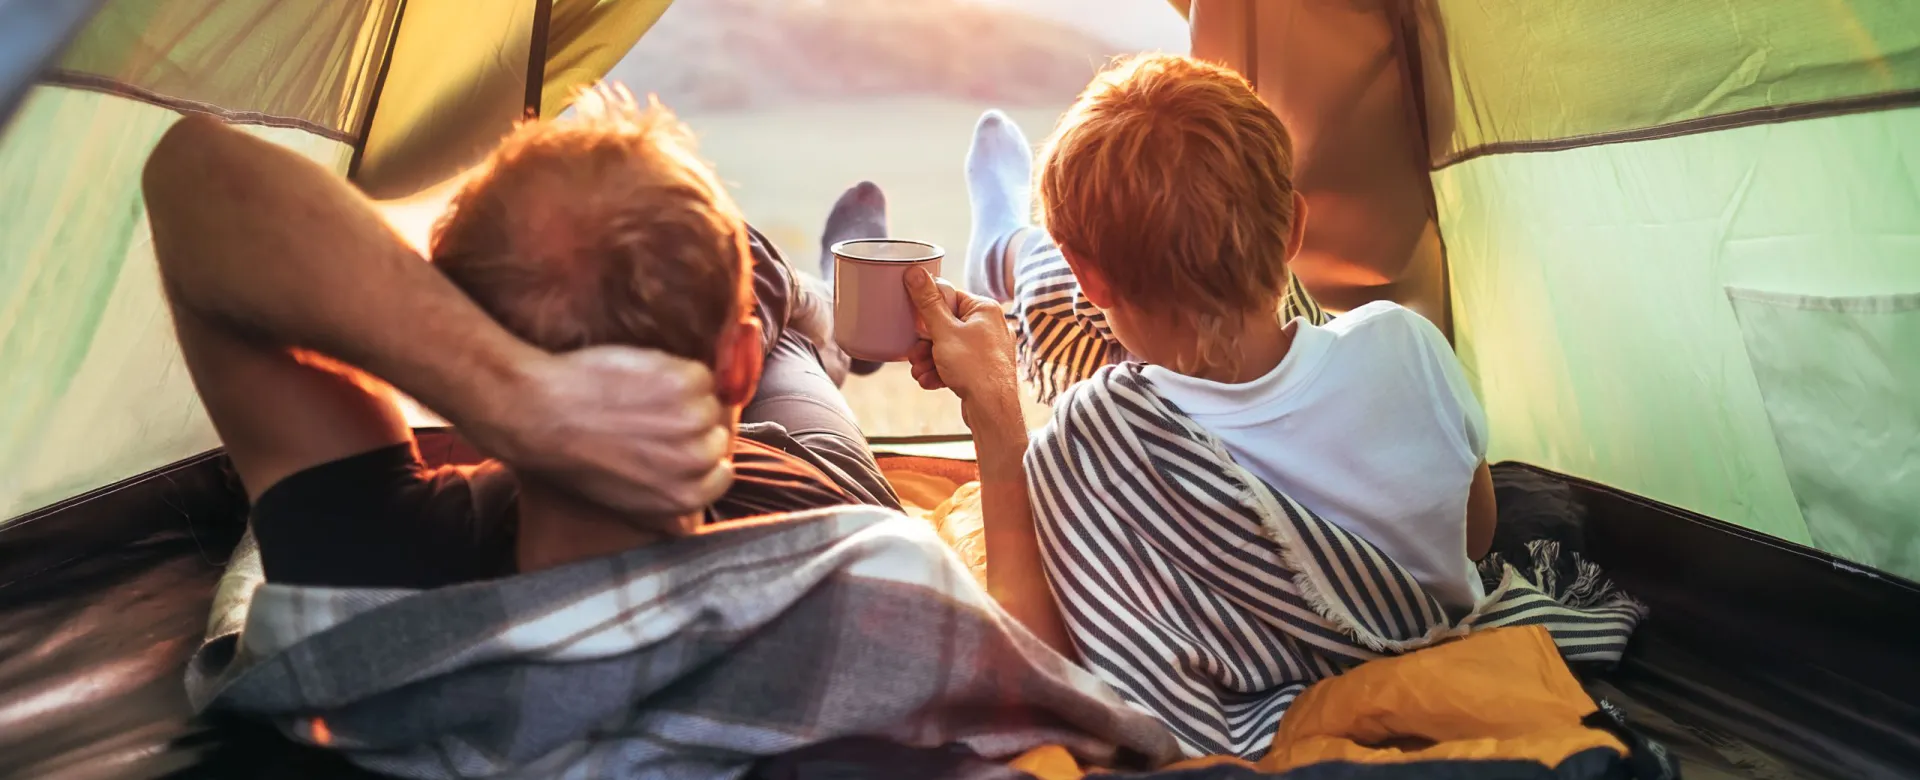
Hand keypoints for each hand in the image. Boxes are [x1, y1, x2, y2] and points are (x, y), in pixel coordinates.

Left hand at [472, 346, 732, 515]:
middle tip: (652, 417)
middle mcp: (695, 463)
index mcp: (683, 499)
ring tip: (643, 397)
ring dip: (685, 395)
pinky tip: (640, 378)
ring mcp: (694, 421)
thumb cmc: (571, 457)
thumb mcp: (620, 499)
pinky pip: (699, 374)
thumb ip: (662, 506)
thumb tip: (685, 520)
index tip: (676, 445)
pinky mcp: (685, 383)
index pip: (719, 476)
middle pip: (717, 437)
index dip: (696, 456)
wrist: (540, 413)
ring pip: (711, 402)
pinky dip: (675, 370)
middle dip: (692, 426)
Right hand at [904, 268, 1019, 410]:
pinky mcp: (983, 369)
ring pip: (948, 347)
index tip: (916, 324)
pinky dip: (941, 371)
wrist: (992, 410)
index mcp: (984, 309)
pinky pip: (956, 363)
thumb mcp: (944, 331)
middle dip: (925, 342)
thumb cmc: (974, 368)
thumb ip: (927, 302)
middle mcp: (989, 326)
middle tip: (914, 354)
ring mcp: (987, 349)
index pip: (949, 297)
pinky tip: (929, 381)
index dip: (928, 311)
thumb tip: (915, 272)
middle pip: (946, 325)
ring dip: (929, 359)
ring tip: (919, 371)